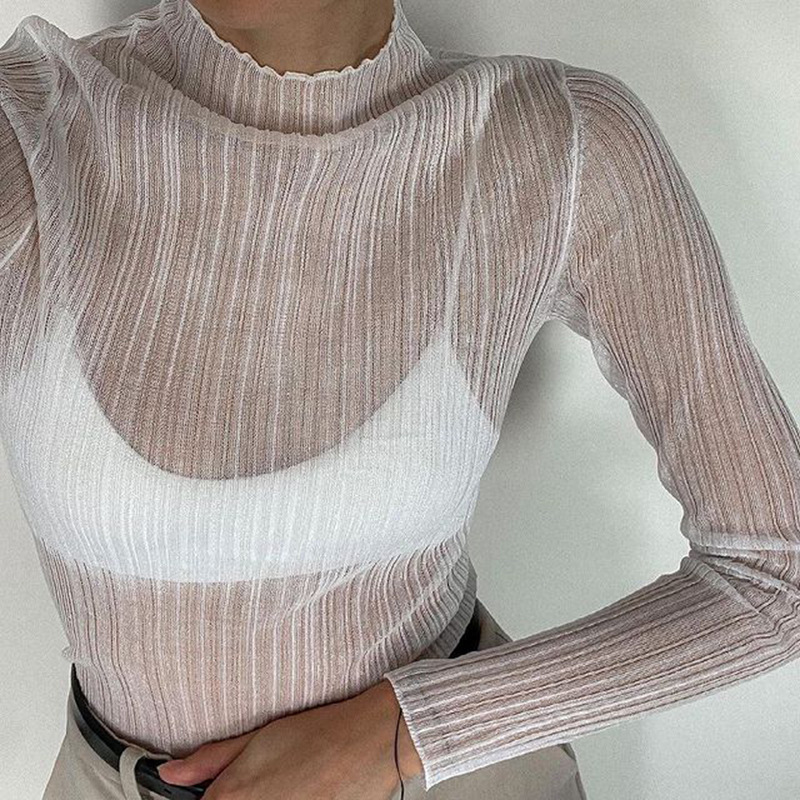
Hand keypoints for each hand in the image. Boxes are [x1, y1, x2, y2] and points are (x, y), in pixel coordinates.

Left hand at [155, 679, 423, 798]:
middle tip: (264, 782)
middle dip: (236, 799)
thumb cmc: (320, 733)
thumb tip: (170, 773)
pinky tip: (304, 792)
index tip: (212, 791)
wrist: (372, 741)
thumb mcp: (258, 737)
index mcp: (231, 799)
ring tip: (288, 785)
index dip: (203, 798)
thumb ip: (209, 760)